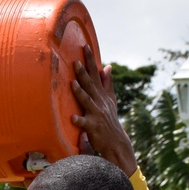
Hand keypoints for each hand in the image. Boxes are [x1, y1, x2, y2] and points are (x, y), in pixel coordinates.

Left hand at [71, 45, 136, 175]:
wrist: (116, 141)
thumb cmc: (109, 120)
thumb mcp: (111, 100)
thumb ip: (107, 83)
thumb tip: (107, 67)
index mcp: (102, 95)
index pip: (96, 74)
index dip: (90, 61)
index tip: (85, 47)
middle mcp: (100, 102)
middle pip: (91, 85)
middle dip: (84, 72)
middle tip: (76, 61)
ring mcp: (96, 114)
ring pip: (87, 101)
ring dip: (80, 92)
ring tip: (72, 83)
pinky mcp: (93, 127)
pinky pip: (85, 124)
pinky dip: (79, 121)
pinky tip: (72, 118)